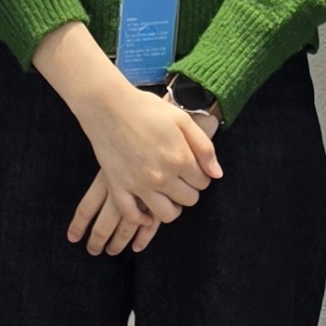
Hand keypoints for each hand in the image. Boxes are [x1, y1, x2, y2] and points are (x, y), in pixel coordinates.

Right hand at [66, 103, 217, 253]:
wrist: (109, 106)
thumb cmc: (147, 109)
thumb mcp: (183, 120)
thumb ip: (204, 148)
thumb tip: (216, 174)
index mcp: (180, 159)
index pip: (203, 183)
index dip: (201, 176)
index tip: (193, 168)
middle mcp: (162, 177)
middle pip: (188, 200)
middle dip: (189, 190)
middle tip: (180, 178)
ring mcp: (139, 185)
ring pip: (166, 214)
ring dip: (172, 207)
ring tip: (168, 194)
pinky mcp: (119, 188)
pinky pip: (132, 215)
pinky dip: (141, 218)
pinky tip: (147, 212)